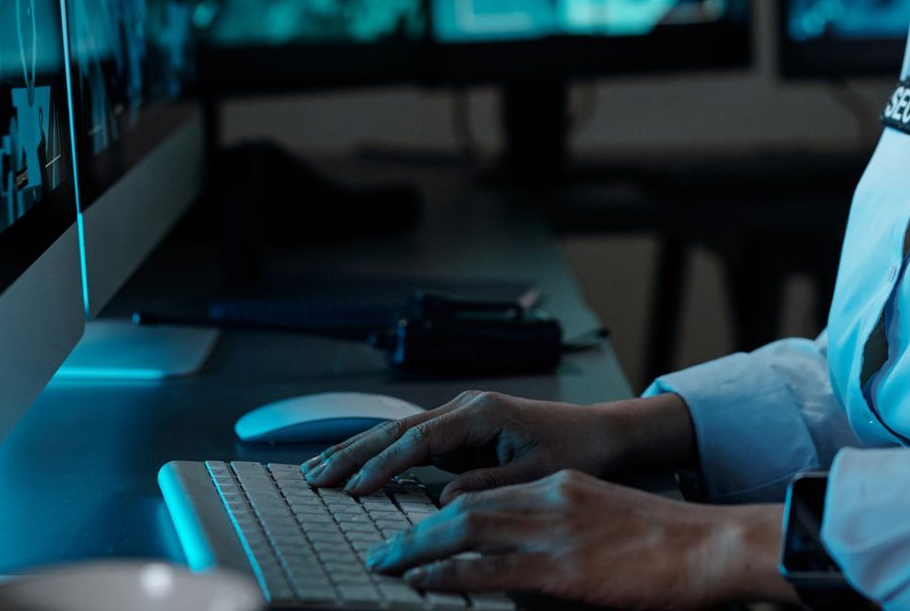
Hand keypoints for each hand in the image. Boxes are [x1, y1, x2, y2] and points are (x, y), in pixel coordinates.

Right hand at [301, 391, 692, 500]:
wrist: (598, 433)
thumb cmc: (573, 450)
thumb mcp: (535, 475)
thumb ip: (489, 485)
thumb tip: (444, 500)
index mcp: (481, 412)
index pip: (419, 440)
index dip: (383, 465)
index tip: (352, 488)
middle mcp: (464, 409)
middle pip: (396, 430)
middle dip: (351, 453)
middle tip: (311, 476)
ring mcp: (460, 418)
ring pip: (397, 434)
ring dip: (357, 453)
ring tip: (316, 471)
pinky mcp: (461, 433)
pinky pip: (411, 445)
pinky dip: (380, 457)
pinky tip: (354, 472)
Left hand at [364, 470, 792, 608]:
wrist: (711, 546)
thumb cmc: (667, 545)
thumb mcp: (606, 524)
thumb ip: (564, 532)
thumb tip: (525, 560)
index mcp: (562, 487)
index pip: (486, 494)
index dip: (441, 513)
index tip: (412, 531)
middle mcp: (551, 499)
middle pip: (464, 507)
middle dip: (415, 529)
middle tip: (381, 548)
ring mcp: (555, 531)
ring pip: (466, 530)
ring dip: (417, 548)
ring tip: (385, 563)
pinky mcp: (563, 567)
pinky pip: (491, 569)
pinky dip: (449, 574)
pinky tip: (422, 582)